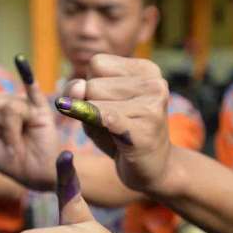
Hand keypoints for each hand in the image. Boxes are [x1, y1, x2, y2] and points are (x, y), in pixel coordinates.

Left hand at [0, 79, 58, 190]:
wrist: (34, 175)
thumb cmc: (11, 160)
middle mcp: (8, 102)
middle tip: (3, 142)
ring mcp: (25, 104)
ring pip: (9, 106)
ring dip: (10, 132)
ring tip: (18, 145)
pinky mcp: (41, 109)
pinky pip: (34, 90)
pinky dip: (26, 74)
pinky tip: (20, 60)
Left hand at [56, 55, 173, 193]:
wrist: (151, 169)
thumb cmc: (119, 134)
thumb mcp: (93, 106)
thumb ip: (77, 92)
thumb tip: (78, 87)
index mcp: (146, 70)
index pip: (97, 63)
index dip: (91, 87)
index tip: (110, 104)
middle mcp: (154, 83)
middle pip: (93, 84)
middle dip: (91, 106)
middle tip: (113, 124)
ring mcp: (153, 105)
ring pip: (94, 103)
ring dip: (94, 123)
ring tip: (116, 133)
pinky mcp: (146, 129)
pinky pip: (107, 118)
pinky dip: (97, 123)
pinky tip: (106, 133)